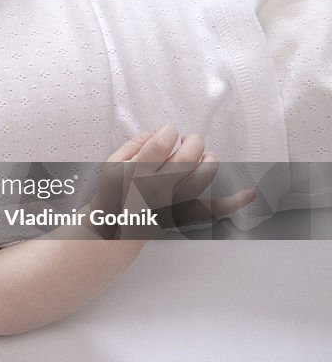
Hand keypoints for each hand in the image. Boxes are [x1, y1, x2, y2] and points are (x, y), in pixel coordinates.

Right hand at [94, 125, 256, 236]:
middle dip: (193, 141)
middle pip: (187, 156)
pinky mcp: (184, 214)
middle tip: (188, 140)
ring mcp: (173, 203)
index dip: (168, 132)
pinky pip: (212, 210)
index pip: (161, 143)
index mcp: (135, 173)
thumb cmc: (114, 194)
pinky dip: (233, 202)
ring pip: (202, 176)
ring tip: (201, 156)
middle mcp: (156, 188)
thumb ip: (134, 144)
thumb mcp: (112, 164)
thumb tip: (159, 131)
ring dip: (207, 159)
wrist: (116, 230)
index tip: (167, 133)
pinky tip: (250, 194)